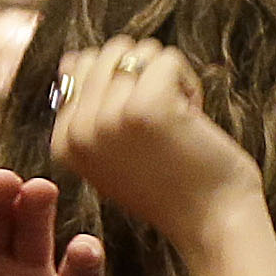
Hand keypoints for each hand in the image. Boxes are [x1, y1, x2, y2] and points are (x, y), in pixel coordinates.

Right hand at [49, 38, 258, 255]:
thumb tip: (72, 58)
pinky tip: (191, 118)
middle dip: (143, 76)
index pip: (78, 68)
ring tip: (176, 122)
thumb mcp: (111, 151)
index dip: (121, 86)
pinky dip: (189, 82)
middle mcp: (78, 130)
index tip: (137, 129)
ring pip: (140, 52)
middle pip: (109, 54)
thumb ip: (87, 109)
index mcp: (63, 141)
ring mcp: (109, 117)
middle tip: (161, 122)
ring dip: (167, 79)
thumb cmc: (172, 185)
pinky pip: (167, 59)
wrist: (211, 223)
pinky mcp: (147, 106)